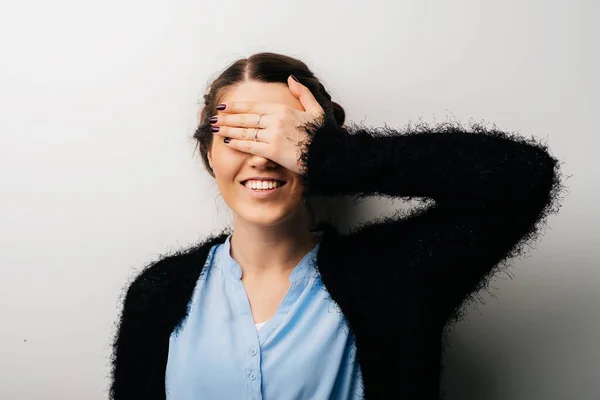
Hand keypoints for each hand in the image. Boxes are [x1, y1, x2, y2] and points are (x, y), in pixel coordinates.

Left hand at [209, 75, 324, 174]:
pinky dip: (237, 144)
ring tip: (215, 130)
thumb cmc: (324, 135)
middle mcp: (276, 120)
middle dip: (227, 119)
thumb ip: (303, 93)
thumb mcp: (316, 110)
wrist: (330, 155)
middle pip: (246, 118)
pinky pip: (250, 146)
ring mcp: (274, 135)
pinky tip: (227, 142)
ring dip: (227, 130)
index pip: (254, 106)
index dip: (236, 107)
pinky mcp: (273, 151)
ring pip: (245, 131)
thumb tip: (291, 78)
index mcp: (284, 109)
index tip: (224, 107)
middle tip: (213, 119)